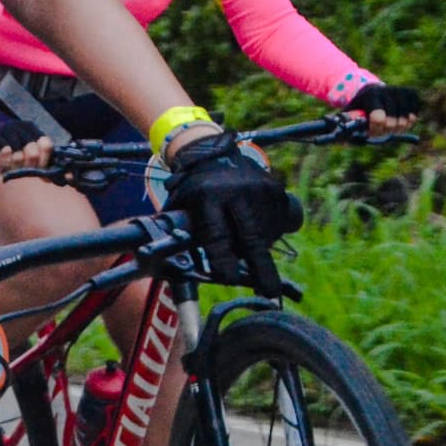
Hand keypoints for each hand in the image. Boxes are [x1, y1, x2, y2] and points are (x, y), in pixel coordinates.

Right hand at [0, 119, 51, 172]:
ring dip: (14, 168)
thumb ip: (37, 162)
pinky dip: (4, 163)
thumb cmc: (4, 149)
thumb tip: (53, 178)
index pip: (47, 145)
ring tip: (9, 172)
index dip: (45, 162)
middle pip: (33, 153)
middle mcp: (21, 127)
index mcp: (32, 130)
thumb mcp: (22, 152)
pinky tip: (0, 167)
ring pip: (18, 155)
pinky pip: (4, 151)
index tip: (41, 175)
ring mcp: (6, 129)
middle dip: (28, 169)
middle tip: (21, 174)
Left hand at [163, 130, 302, 291]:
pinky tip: (255, 226)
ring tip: (244, 242)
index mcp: (207, 195)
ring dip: (258, 249)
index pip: (217, 234)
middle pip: (252, 238)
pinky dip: (269, 234)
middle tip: (270, 292)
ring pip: (266, 234)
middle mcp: (236, 190)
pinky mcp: (276, 189)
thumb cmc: (193, 190)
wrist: (213, 153)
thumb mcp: (179, 206)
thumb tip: (167, 267)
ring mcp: (260, 188)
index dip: (223, 259)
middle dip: (262, 268)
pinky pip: (278, 223)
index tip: (230, 278)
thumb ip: (178, 232)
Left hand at [344, 82, 420, 134]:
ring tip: (391, 127)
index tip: (371, 131)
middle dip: (386, 131)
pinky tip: (401, 120)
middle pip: (393, 122)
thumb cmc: (359, 105)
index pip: (379, 118)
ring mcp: (400, 91)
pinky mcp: (411, 92)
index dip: (376, 130)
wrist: (370, 90)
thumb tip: (341, 140)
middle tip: (381, 131)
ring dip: (399, 128)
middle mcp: (387, 91)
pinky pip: (415, 114)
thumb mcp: (349, 112)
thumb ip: (344, 124)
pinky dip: (409, 121)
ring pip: (406, 120)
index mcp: (371, 96)